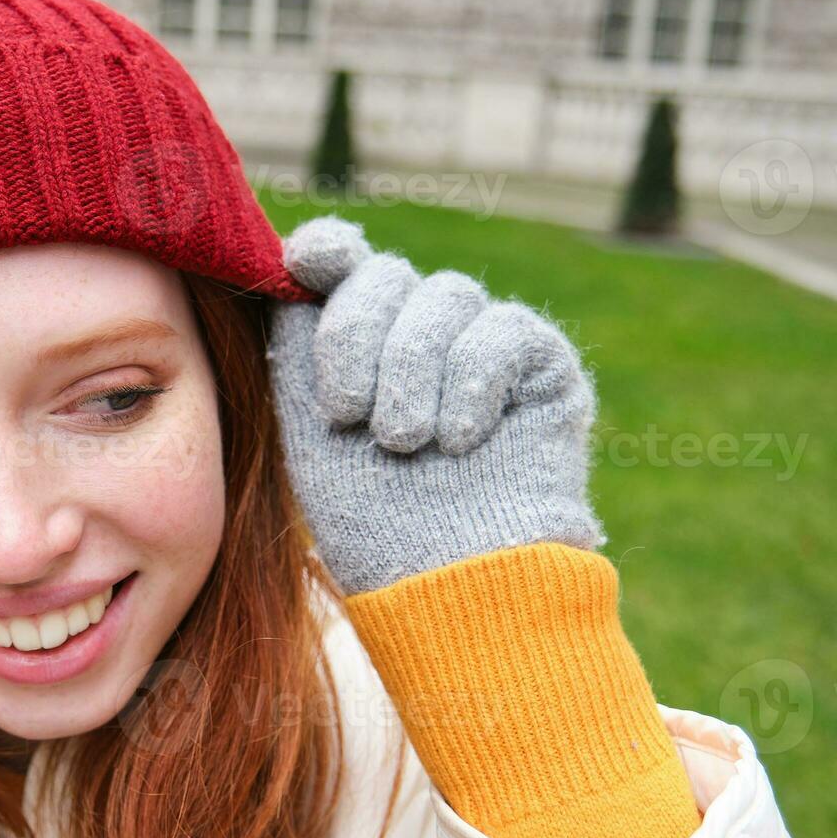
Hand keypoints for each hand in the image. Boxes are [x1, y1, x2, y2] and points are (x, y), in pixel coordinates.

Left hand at [268, 216, 603, 595]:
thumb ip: (298, 345)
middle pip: (386, 272)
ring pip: (444, 295)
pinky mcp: (543, 363)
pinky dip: (470, 384)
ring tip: (404, 444)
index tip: (304, 262)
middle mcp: (423, 330)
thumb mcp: (311, 429)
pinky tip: (459, 442)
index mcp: (363, 340)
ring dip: (411, 371)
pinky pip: (502, 331)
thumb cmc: (372, 522)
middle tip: (351, 415)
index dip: (327, 250)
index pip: (344, 261)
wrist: (450, 587)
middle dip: (357, 336)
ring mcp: (485, 341)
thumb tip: (292, 257)